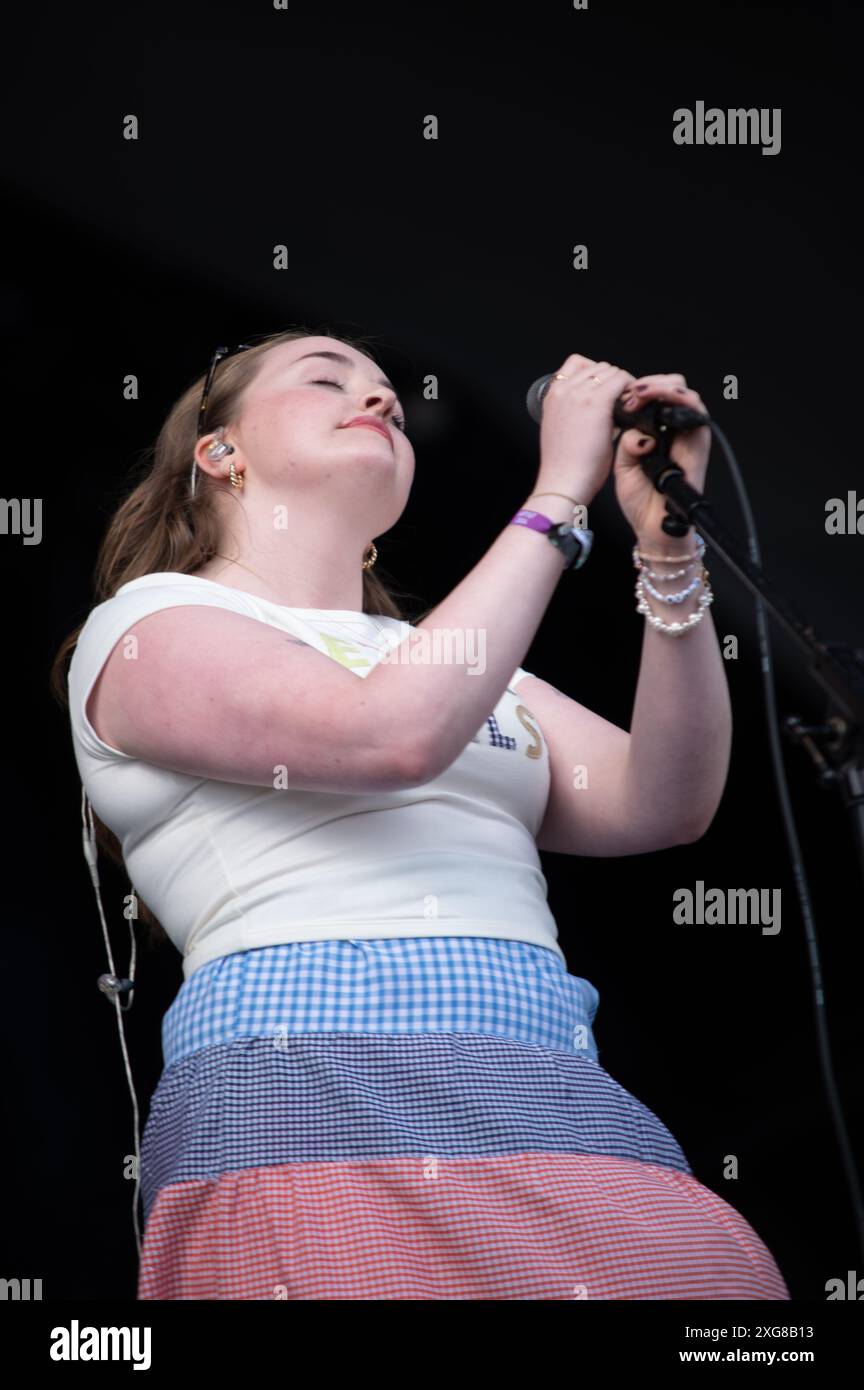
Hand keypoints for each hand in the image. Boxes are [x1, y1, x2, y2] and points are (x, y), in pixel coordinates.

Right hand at [537, 354, 635, 505]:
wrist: (563, 482)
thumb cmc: (565, 466)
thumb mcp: (562, 431)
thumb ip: (575, 414)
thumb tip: (598, 410)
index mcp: (552, 395)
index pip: (578, 366)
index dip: (598, 379)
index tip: (608, 395)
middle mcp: (564, 389)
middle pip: (597, 366)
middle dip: (612, 381)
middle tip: (623, 402)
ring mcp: (579, 393)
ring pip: (610, 370)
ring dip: (623, 385)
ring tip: (628, 406)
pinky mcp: (596, 401)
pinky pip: (622, 380)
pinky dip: (631, 389)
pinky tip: (634, 407)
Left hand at [613, 373, 710, 544]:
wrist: (651, 524)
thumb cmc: (639, 498)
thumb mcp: (623, 462)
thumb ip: (628, 438)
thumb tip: (636, 422)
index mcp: (655, 431)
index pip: (653, 397)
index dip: (638, 389)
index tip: (620, 393)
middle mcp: (674, 430)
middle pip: (672, 389)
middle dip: (651, 383)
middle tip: (631, 392)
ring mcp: (688, 435)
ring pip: (686, 395)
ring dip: (663, 387)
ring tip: (641, 392)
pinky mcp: (699, 443)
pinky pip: (698, 413)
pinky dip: (682, 400)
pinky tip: (661, 398)